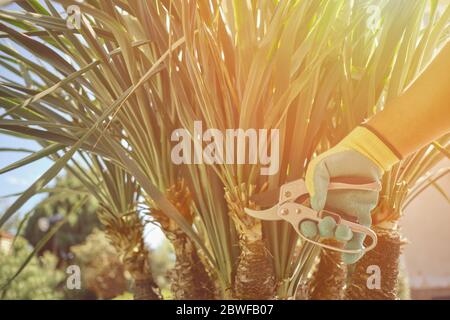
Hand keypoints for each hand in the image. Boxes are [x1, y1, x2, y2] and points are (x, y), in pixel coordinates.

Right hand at [302, 126, 398, 263]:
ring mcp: (344, 213)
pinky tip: (351, 256)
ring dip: (338, 235)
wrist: (364, 155)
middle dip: (321, 230)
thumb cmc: (338, 160)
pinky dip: (354, 248)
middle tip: (327, 221)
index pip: (303, 217)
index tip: (306, 223)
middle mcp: (327, 209)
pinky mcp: (361, 215)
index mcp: (314, 199)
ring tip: (344, 229)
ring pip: (337, 233)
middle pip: (319, 229)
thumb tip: (316, 207)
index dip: (302, 224)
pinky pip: (358, 235)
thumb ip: (317, 185)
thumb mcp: (321, 167)